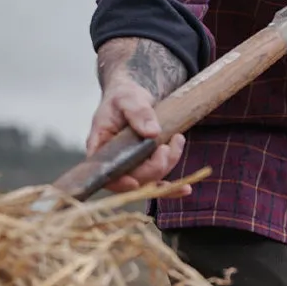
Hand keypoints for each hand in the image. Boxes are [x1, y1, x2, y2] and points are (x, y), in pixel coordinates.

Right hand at [85, 76, 188, 195]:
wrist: (133, 96)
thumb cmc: (124, 96)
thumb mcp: (129, 98)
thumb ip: (138, 113)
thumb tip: (152, 133)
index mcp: (100, 146)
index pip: (105, 173)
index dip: (119, 183)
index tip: (135, 182)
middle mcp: (114, 161)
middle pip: (132, 179)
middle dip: (154, 167)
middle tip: (167, 147)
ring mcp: (131, 165)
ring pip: (150, 179)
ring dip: (168, 164)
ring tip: (178, 140)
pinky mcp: (146, 164)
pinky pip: (158, 181)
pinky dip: (172, 187)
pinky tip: (186, 190)